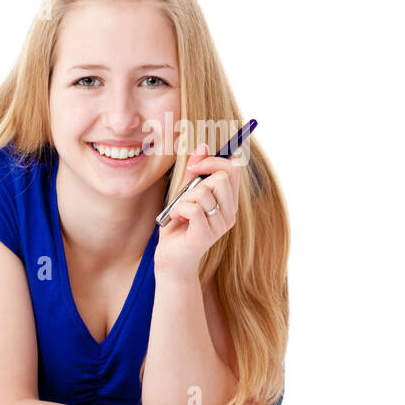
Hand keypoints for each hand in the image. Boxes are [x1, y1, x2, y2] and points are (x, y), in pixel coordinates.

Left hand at [154, 142, 242, 277]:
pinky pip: (193, 208)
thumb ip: (195, 170)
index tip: (193, 166)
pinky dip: (179, 209)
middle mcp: (229, 214)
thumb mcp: (185, 192)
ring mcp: (219, 226)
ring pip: (204, 192)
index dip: (213, 161)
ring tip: (179, 211)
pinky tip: (177, 219)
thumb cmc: (179, 224)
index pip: (233, 170)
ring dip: (184, 198)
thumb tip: (204, 145)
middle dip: (198, 180)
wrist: (171, 258)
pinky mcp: (205, 236)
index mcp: (228, 201)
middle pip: (222, 178)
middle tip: (185, 194)